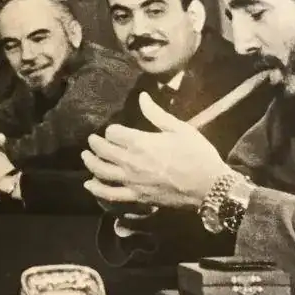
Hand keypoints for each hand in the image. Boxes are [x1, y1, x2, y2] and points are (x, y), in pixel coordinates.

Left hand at [81, 92, 225, 209]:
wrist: (209, 186)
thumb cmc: (197, 154)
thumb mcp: (179, 128)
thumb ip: (156, 113)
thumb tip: (142, 97)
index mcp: (141, 142)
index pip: (114, 133)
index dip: (112, 130)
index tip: (115, 130)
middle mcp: (131, 162)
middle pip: (103, 151)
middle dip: (95, 144)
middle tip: (91, 140)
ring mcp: (132, 181)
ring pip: (102, 172)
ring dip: (90, 163)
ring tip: (85, 157)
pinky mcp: (136, 197)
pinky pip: (111, 194)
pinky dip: (97, 189)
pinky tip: (89, 185)